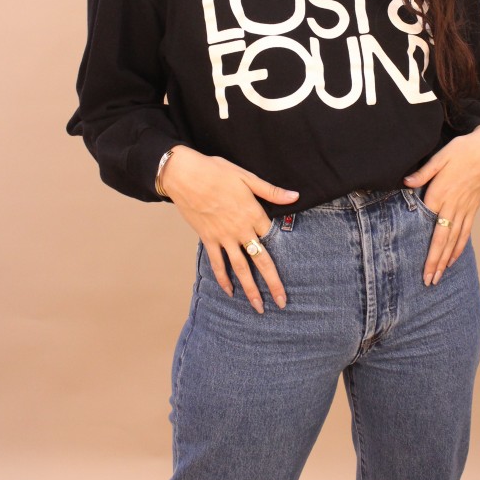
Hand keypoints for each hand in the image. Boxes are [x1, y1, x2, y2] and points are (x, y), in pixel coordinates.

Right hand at [161, 146, 298, 312]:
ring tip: (258, 307)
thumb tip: (295, 196)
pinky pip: (217, 263)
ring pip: (240, 268)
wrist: (185, 176)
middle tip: (282, 302)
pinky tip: (230, 291)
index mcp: (253, 213)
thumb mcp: (247, 177)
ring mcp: (223, 237)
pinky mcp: (208, 239)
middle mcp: (240, 230)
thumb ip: (271, 191)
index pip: (273, 238)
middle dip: (272, 284)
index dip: (283, 253)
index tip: (292, 267)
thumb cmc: (216, 172)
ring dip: (250, 289)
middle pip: (261, 261)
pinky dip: (223, 279)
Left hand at [403, 124, 479, 284]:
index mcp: (441, 194)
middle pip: (444, 241)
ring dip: (446, 260)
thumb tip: (406, 182)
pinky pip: (466, 231)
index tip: (421, 269)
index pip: (432, 231)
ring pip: (455, 240)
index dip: (427, 252)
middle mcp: (454, 206)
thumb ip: (424, 172)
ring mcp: (465, 208)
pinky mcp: (473, 207)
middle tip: (429, 282)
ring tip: (439, 277)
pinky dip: (459, 247)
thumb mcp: (440, 156)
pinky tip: (453, 259)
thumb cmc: (463, 149)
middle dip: (435, 263)